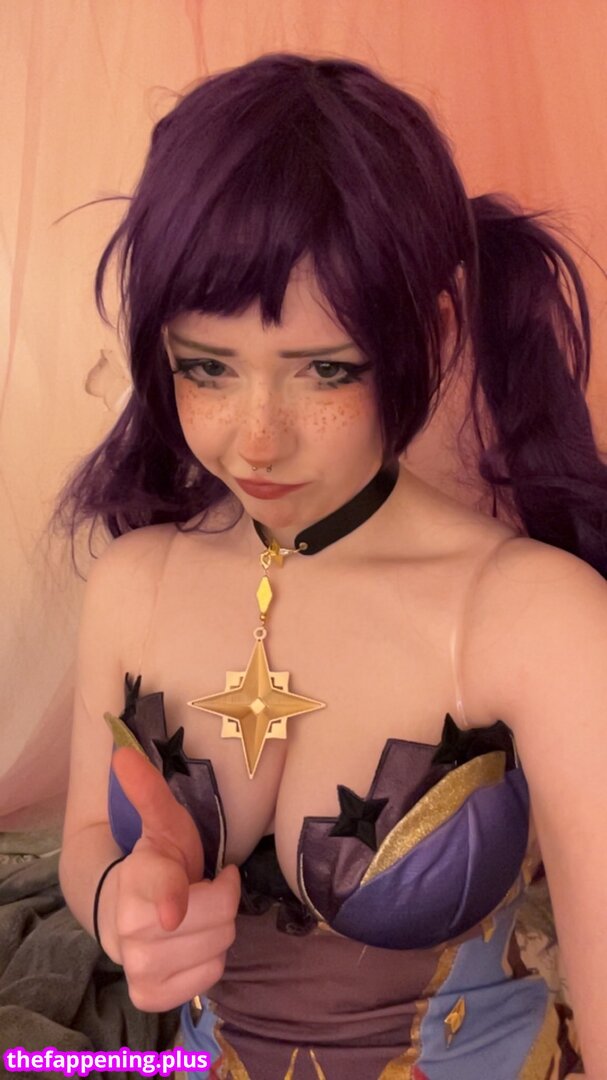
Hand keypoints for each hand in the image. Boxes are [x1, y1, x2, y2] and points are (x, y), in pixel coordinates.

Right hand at [102, 746, 239, 1010]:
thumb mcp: (164, 822)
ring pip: (218, 947)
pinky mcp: (150, 996)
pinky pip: (210, 977)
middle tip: (207, 884)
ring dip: (220, 927)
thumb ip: (148, 790)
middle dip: (223, 898)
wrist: (129, 912)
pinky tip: (196, 942)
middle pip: (216, 918)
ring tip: (201, 911)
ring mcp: (138, 966)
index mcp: (137, 878)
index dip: (167, 899)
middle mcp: (130, 929)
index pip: (155, 891)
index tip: (170, 912)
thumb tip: (123, 753)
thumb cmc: (160, 862)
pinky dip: (212, 959)